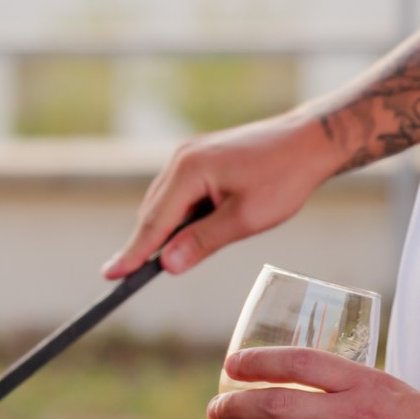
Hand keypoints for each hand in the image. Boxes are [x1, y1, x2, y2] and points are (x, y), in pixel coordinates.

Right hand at [100, 111, 343, 278]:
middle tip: (127, 278)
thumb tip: (167, 265)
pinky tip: (190, 231)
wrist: (309, 141)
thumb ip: (203, 241)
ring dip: (165, 230)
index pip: (153, 222)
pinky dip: (179, 215)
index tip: (110, 276)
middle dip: (144, 244)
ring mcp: (190, 154)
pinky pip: (180, 192)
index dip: (132, 253)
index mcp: (189, 170)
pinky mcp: (201, 156)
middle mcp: (182, 158)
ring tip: (162, 261)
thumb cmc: (284, 178)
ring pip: (166, 202)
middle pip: (153, 212)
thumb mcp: (246, 219)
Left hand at [206, 347, 419, 418]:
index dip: (258, 362)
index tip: (232, 366)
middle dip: (234, 406)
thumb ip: (358, 393)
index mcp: (366, 380)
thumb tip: (316, 397)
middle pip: (274, 402)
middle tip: (215, 411)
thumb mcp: (399, 395)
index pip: (298, 361)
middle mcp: (353, 412)